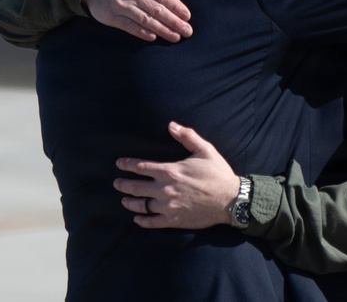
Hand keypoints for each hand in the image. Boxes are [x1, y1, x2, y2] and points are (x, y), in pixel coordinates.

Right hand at [82, 0, 192, 41]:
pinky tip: (153, 38)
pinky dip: (142, 33)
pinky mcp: (112, 16)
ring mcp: (122, 5)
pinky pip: (130, 26)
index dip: (176, 6)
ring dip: (162, 30)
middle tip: (187, 31)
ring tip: (176, 37)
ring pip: (146, 20)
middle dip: (174, 21)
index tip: (187, 16)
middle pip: (157, 9)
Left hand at [114, 122, 239, 228]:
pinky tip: (137, 219)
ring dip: (129, 202)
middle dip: (123, 184)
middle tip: (116, 183)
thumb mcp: (205, 150)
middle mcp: (165, 189)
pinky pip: (152, 222)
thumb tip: (171, 124)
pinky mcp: (174, 220)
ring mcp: (168, 206)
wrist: (231, 200)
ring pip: (141, 205)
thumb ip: (187, 136)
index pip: (141, 167)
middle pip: (136, 187)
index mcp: (170, 171)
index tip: (119, 164)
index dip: (127, 165)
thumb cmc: (218, 173)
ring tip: (123, 200)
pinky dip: (142, 221)